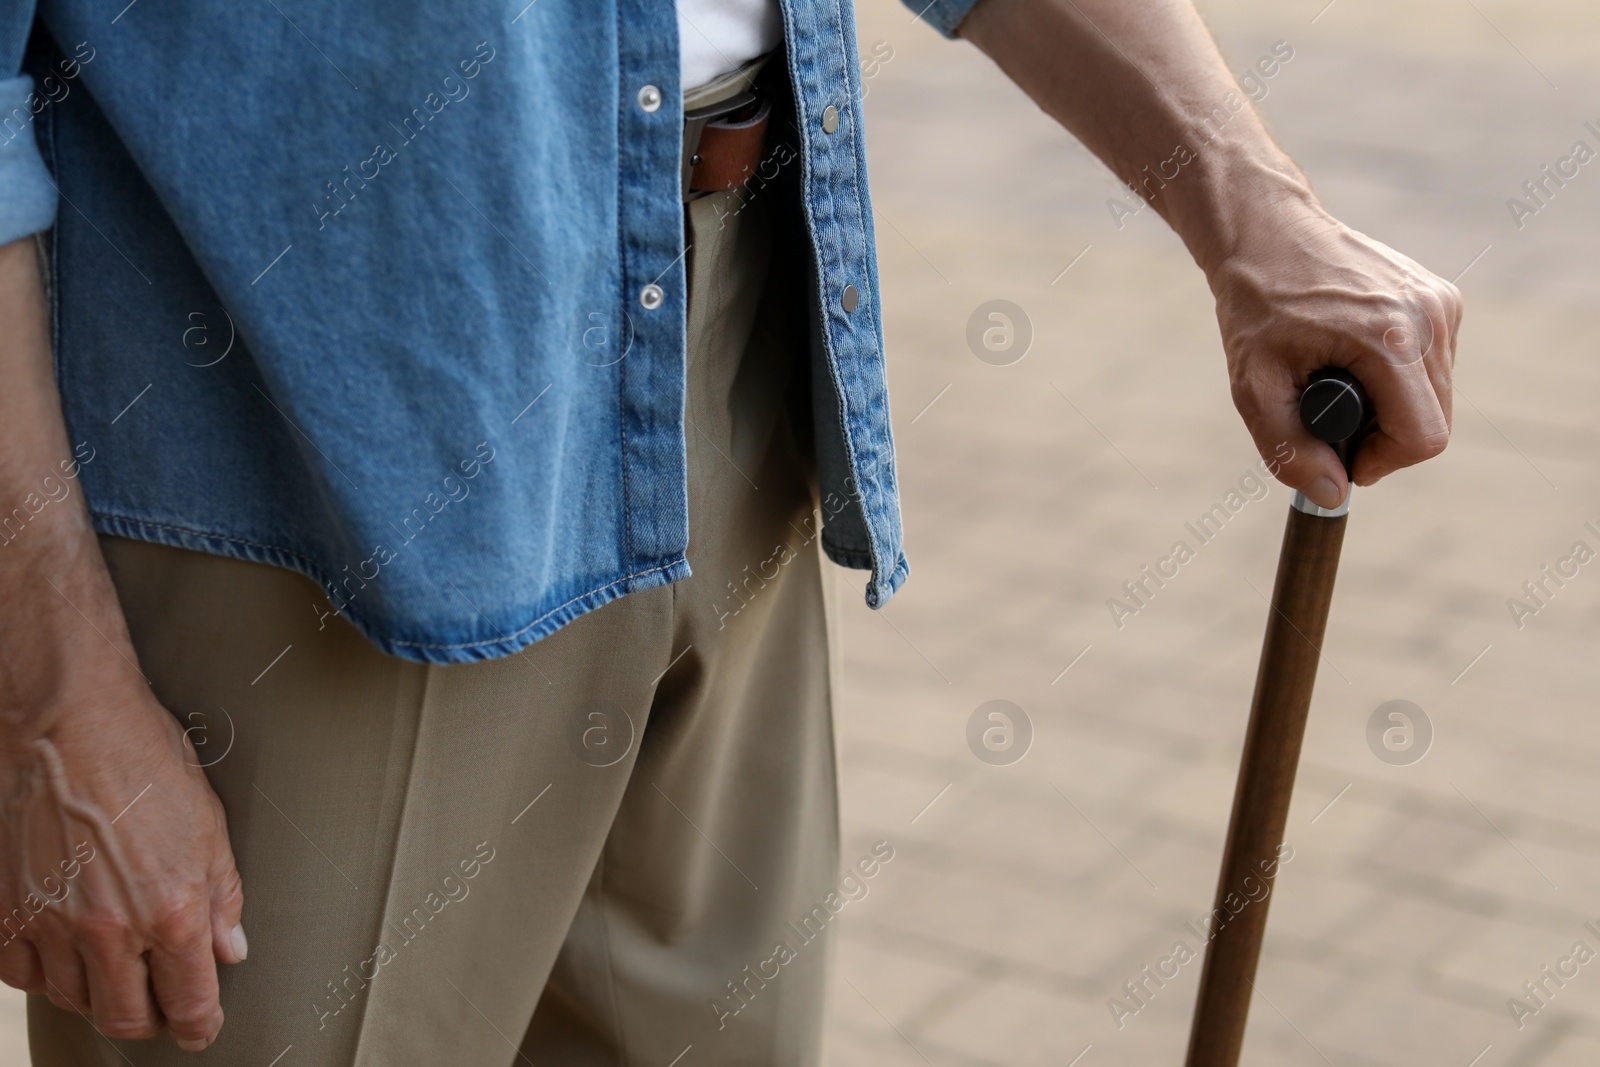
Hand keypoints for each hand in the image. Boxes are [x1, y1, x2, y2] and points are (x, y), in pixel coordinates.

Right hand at [0, 680, 245, 1051]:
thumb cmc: (142, 758)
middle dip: (152, 1019)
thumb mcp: (208, 823)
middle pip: (127, 1015)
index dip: (200, 1024)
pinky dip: (46, 973)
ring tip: (118, 970)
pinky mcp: (5, 912)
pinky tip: (66, 951)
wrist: (64, 721)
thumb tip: (230, 948)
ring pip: (74, 999)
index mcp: (170, 909)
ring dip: (100, 994)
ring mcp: (49, 924)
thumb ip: (222, 895)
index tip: (203, 1029)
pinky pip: (22, 974)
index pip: (189, 1000)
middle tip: (164, 1007)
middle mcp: (108, 929)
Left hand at [1209, 198, 1461, 507]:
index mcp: (1390, 339)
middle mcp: (1430, 317)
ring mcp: (1441, 302)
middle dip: (1383, 436)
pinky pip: (1432, 365)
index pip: (1423, 437)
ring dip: (1391, 406)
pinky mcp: (1441, 296)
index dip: (1382, 462)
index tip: (1341, 456)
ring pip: (1436, 395)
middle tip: (1327, 419)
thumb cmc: (1256, 305)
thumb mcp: (1253, 385)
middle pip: (1434, 420)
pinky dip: (1398, 376)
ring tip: (1334, 379)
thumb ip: (1289, 448)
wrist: (1268, 232)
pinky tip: (1353, 356)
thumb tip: (1333, 494)